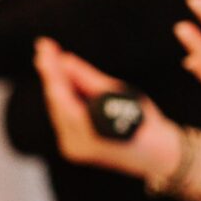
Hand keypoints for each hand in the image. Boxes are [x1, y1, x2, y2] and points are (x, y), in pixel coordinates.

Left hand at [32, 39, 184, 184]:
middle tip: (44, 46)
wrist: (156, 154)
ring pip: (58, 108)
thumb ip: (88, 78)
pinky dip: (63, 95)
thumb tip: (64, 60)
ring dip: (55, 82)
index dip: (52, 70)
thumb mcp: (118, 93)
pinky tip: (59, 76)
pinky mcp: (74, 146)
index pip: (62, 97)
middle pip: (57, 102)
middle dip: (51, 73)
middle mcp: (75, 144)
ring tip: (49, 57)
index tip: (44, 47)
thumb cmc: (143, 123)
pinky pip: (64, 115)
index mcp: (88, 134)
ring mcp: (73, 148)